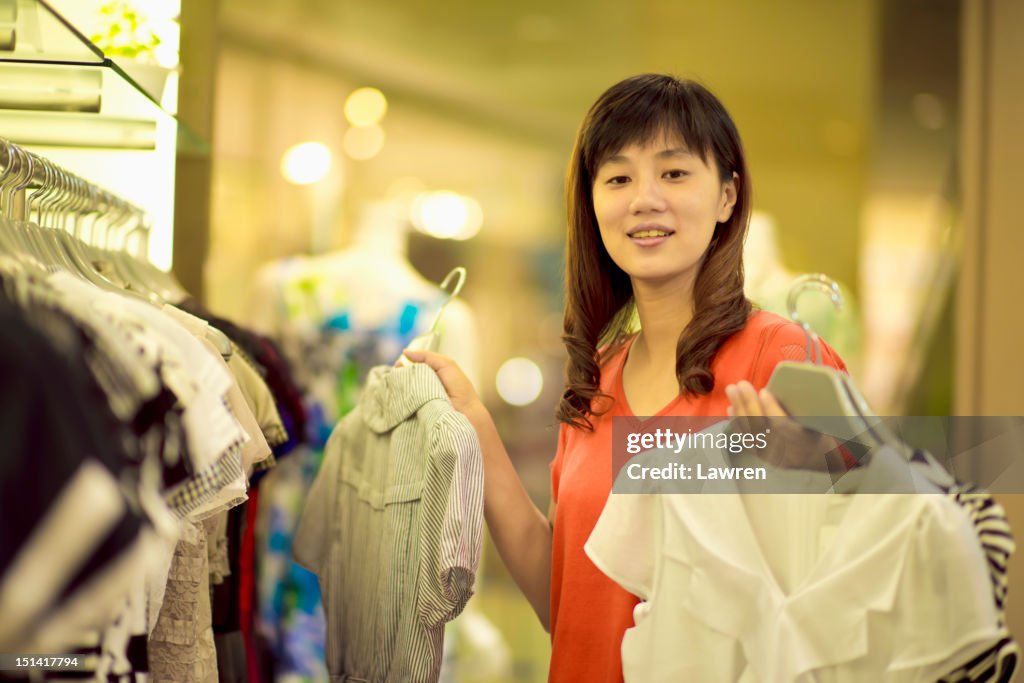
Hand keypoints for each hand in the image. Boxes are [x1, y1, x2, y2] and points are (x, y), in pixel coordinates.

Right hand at [401, 349, 482, 417]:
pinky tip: (399, 396)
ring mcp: (418, 400)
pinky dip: (400, 400)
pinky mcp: (415, 412)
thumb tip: (405, 352)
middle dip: (399, 375)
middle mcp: (422, 386)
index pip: (411, 367)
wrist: (466, 411)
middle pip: (404, 379)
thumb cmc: (459, 387)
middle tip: (396, 374)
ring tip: (397, 384)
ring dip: (399, 387)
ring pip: (402, 391)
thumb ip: (426, 356)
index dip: (403, 365)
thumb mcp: (446, 364)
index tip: (398, 364)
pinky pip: (403, 404)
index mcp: (429, 374)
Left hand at [726, 381, 840, 471]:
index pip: (782, 425)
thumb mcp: (818, 418)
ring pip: (749, 432)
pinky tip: (730, 408)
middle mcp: (784, 451)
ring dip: (739, 409)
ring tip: (732, 389)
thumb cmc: (818, 430)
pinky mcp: (761, 456)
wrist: (817, 458)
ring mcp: (771, 455)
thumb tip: (799, 374)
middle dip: (749, 403)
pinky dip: (736, 423)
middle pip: (761, 426)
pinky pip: (745, 439)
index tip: (764, 391)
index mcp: (802, 441)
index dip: (771, 408)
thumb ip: (808, 402)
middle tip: (741, 384)